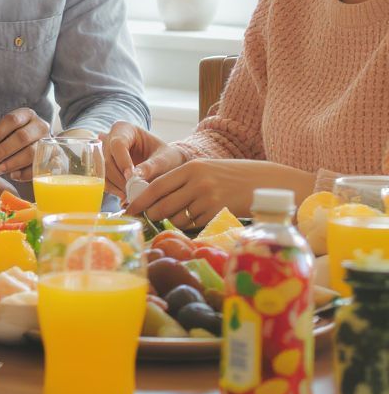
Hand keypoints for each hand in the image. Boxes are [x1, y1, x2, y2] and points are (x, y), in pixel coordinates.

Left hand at [0, 108, 50, 182]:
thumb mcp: (8, 133)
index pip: (11, 120)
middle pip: (22, 137)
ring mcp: (50, 142)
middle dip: (3, 151)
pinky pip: (39, 167)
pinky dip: (24, 173)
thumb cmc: (17, 140)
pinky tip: (13, 175)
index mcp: (27, 115)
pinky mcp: (56, 158)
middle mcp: (41, 126)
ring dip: (12, 163)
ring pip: (31, 153)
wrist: (42, 148)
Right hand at [100, 121, 182, 197]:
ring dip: (115, 186)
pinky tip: (125, 197)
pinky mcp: (105, 169)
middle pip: (107, 159)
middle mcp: (110, 139)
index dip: (122, 161)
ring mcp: (105, 154)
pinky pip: (103, 180)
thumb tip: (135, 177)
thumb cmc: (168, 157)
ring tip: (130, 196)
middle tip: (132, 192)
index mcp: (124, 129)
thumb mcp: (164, 159)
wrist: (168, 165)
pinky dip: (113, 190)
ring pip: (102, 171)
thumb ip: (151, 166)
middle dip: (119, 178)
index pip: (117, 144)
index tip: (131, 177)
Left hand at [127, 158, 316, 230]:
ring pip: (176, 219)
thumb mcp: (205, 170)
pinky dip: (191, 226)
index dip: (139, 199)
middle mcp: (196, 182)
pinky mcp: (218, 214)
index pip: (155, 186)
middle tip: (148, 219)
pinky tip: (200, 218)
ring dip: (173, 222)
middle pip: (161, 205)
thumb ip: (182, 181)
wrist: (266, 183)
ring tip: (183, 215)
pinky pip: (194, 225)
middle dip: (151, 214)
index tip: (128, 208)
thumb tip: (154, 198)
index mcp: (190, 168)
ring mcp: (207, 199)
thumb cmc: (232, 176)